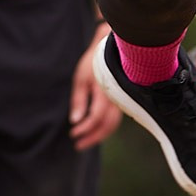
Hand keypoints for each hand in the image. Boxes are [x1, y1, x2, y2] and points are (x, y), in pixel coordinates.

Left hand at [68, 24, 121, 148]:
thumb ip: (79, 100)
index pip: (96, 118)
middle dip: (92, 138)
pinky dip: (105, 128)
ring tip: (84, 142)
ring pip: (113, 125)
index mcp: (104, 92)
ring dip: (99, 136)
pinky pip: (115, 119)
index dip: (85, 129)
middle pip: (107, 126)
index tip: (73, 134)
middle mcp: (116, 99)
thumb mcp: (81, 78)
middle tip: (78, 146)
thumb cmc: (94, 62)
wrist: (114, 49)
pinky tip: (94, 130)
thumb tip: (75, 121)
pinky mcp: (122, 101)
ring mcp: (122, 101)